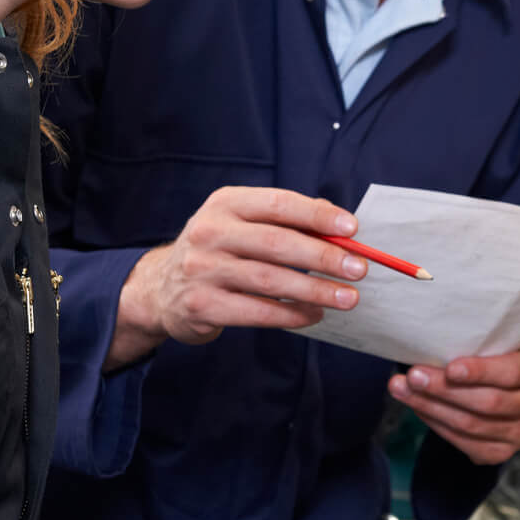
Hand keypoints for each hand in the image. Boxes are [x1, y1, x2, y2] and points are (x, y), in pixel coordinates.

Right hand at [110, 188, 366, 365]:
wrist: (161, 289)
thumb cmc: (218, 251)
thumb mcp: (241, 223)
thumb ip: (285, 220)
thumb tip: (338, 223)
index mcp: (225, 204)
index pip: (278, 204)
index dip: (317, 215)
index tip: (352, 228)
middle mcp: (210, 232)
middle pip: (278, 243)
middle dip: (324, 257)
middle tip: (358, 269)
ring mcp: (202, 270)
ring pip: (271, 281)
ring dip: (315, 290)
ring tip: (347, 298)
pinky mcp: (202, 305)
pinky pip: (257, 312)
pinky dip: (291, 315)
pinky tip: (314, 314)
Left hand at [387, 346, 519, 464]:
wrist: (502, 386)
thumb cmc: (491, 356)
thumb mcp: (492, 342)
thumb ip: (473, 343)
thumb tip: (430, 343)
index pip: (511, 373)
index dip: (481, 372)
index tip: (450, 368)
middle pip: (488, 402)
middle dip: (444, 390)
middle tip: (412, 377)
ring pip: (472, 425)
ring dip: (431, 408)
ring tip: (402, 390)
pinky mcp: (502, 452)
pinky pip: (465, 443)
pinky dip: (437, 425)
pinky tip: (418, 408)